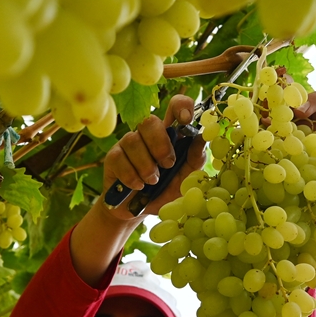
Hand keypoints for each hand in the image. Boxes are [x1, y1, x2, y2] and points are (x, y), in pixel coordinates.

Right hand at [102, 94, 205, 220]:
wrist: (139, 211)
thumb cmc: (164, 191)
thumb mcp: (185, 179)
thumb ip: (194, 160)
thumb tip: (202, 139)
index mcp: (169, 134)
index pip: (174, 106)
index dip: (181, 106)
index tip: (186, 120)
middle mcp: (147, 134)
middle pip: (150, 121)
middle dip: (160, 145)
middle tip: (168, 165)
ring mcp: (128, 143)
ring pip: (134, 140)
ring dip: (146, 165)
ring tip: (153, 182)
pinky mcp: (113, 156)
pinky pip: (120, 158)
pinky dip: (132, 175)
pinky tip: (138, 186)